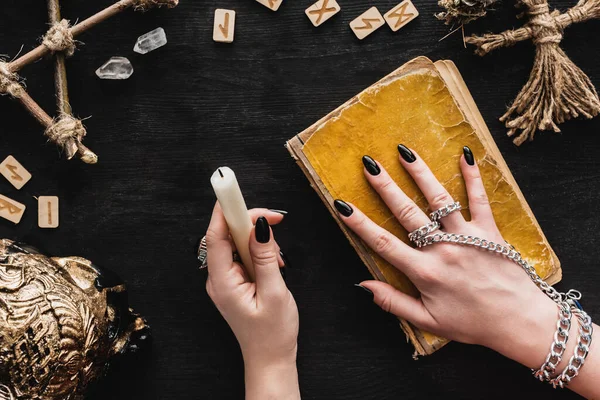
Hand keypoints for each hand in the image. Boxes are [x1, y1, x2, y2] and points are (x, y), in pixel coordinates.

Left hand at [205, 204, 299, 399]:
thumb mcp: (275, 292)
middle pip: (226, 235)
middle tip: (275, 219)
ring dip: (258, 241)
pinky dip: (259, 253)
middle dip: (250, 222)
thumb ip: (266, 257)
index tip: (232, 190)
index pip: (216, 235)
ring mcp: (225, 280)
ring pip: (237, 244)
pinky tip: (275, 266)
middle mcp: (218, 278)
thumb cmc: (272, 334)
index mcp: (222, 282)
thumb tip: (260, 225)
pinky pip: (243, 255)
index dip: (225, 210)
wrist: (271, 359)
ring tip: (279, 259)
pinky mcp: (235, 281)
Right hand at [336, 146, 598, 396]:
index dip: (360, 224)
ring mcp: (467, 237)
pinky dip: (473, 177)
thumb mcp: (429, 322)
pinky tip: (466, 154)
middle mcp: (443, 249)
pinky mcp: (490, 231)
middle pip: (408, 213)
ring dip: (421, 174)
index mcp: (425, 273)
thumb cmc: (473, 324)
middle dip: (385, 187)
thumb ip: (393, 303)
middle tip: (370, 165)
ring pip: (440, 199)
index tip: (342, 205)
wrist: (519, 322)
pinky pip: (480, 199)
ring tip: (405, 151)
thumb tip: (362, 285)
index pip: (384, 243)